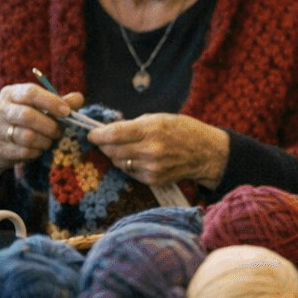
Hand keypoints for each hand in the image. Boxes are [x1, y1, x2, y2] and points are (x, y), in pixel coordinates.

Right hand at [0, 84, 84, 187]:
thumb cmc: (26, 119)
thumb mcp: (41, 106)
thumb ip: (61, 102)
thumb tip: (78, 98)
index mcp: (11, 93)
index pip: (30, 93)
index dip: (51, 102)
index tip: (67, 112)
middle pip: (27, 116)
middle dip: (50, 126)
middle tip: (60, 131)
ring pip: (26, 136)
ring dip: (45, 141)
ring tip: (49, 141)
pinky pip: (23, 152)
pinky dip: (36, 152)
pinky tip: (38, 149)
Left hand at [88, 114, 230, 189]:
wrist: (206, 153)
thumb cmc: (183, 131)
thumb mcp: (159, 118)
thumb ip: (134, 125)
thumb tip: (109, 130)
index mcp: (151, 130)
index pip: (113, 134)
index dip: (97, 135)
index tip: (91, 134)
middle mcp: (150, 150)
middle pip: (112, 150)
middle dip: (105, 145)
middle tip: (106, 141)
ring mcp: (151, 167)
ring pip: (118, 162)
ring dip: (117, 155)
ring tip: (126, 149)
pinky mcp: (153, 179)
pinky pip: (130, 172)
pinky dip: (129, 165)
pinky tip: (139, 158)